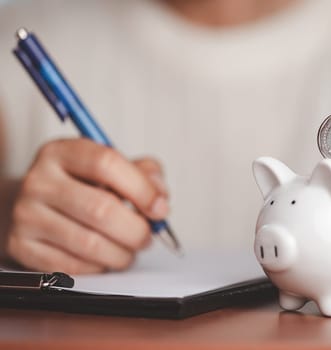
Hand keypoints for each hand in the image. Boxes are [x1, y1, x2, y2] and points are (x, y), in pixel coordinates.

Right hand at [6, 138, 168, 273]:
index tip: (160, 209)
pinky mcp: (21, 246)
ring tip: (129, 250)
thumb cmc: (86, 186)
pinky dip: (99, 267)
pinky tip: (104, 257)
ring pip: (89, 243)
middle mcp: (39, 180)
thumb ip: (145, 175)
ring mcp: (26, 214)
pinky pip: (72, 266)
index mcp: (62, 152)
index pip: (106, 163)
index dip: (141, 189)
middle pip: (101, 209)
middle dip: (136, 230)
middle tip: (147, 237)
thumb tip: (159, 200)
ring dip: (122, 254)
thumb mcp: (115, 168)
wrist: (41, 205)